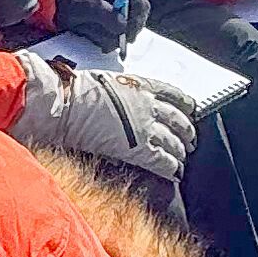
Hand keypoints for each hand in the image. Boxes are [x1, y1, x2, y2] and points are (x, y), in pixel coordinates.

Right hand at [13, 53, 196, 180]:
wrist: (66, 105)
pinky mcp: (138, 149)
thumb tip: (126, 102)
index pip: (174, 94)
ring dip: (180, 152)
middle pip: (179, 120)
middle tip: (190, 140)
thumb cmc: (76, 92)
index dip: (186, 104)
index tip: (191, 109)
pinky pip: (164, 161)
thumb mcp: (107, 83)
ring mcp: (146, 127)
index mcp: (141, 85)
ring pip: (175, 142)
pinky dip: (172, 168)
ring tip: (182, 159)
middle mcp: (149, 105)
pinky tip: (176, 173)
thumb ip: (124, 93)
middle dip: (187, 132)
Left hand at [49, 0, 148, 52]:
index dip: (138, 21)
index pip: (142, 6)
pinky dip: (98, 40)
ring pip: (121, 36)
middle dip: (117, 33)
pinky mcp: (108, 30)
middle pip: (134, 25)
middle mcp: (123, 6)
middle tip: (103, 34)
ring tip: (87, 28)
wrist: (57, 4)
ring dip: (104, 36)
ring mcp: (116, 19)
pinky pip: (110, 41)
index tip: (127, 34)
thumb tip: (123, 28)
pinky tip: (87, 32)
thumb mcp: (91, 4)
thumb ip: (108, 15)